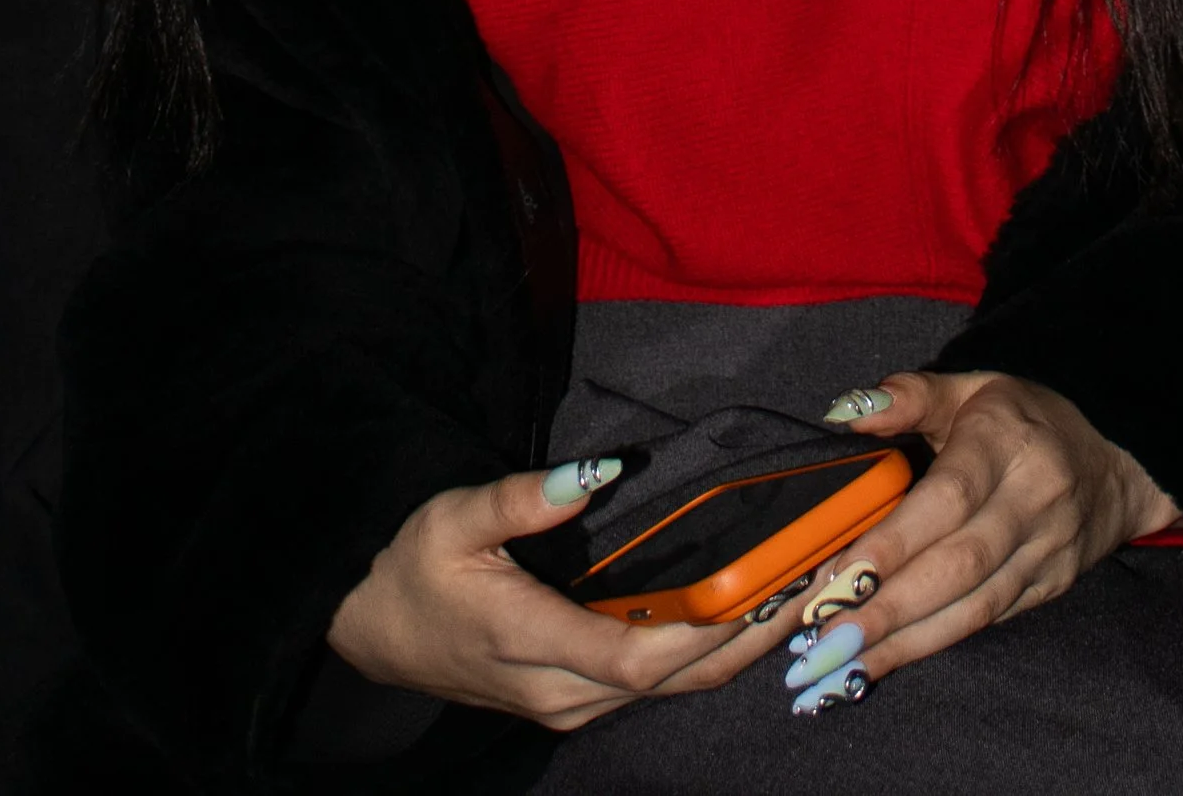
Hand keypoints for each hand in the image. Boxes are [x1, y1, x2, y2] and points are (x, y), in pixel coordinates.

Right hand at [328, 459, 792, 731]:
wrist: (371, 631)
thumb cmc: (411, 566)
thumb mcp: (453, 518)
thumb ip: (523, 499)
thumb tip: (597, 476)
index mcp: (531, 644)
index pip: (638, 653)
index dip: (706, 628)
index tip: (764, 587)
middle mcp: (561, 692)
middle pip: (671, 678)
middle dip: (746, 637)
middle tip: (811, 584)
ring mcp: (569, 706)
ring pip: (668, 689)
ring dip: (734, 649)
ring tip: (795, 595)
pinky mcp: (573, 701)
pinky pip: (652, 685)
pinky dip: (703, 656)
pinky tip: (741, 618)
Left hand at [777, 369, 1172, 708]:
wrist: (1115, 459)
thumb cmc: (1022, 420)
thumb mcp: (971, 388)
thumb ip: (910, 396)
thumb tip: (846, 412)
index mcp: (1005, 442)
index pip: (946, 501)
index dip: (892, 544)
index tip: (835, 578)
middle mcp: (1033, 500)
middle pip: (958, 566)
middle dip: (889, 609)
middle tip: (825, 640)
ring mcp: (1047, 550)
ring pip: (974, 607)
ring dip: (907, 642)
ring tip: (843, 665)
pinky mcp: (1051, 587)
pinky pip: (990, 620)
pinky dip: (938, 642)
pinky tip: (890, 658)